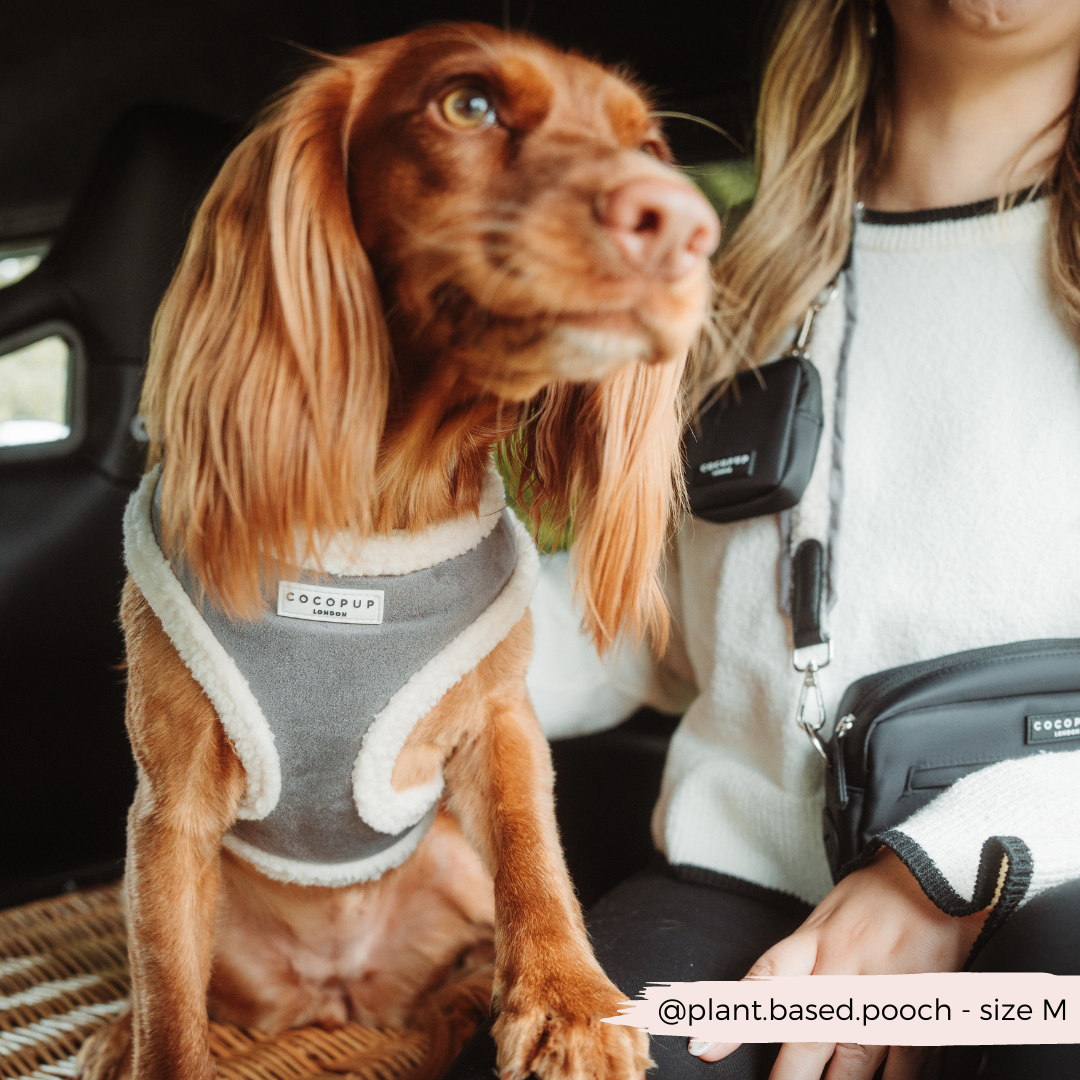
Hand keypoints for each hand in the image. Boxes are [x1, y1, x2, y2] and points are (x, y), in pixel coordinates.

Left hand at [687, 848, 988, 1078]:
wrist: (937, 876)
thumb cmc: (875, 895)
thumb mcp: (823, 917)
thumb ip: (799, 962)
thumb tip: (773, 1006)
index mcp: (812, 945)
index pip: (763, 984)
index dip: (730, 1019)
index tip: (703, 1047)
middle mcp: (841, 974)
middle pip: (804, 1040)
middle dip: (787, 1077)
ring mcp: (882, 998)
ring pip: (852, 1066)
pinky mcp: (922, 1014)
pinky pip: (904, 1068)